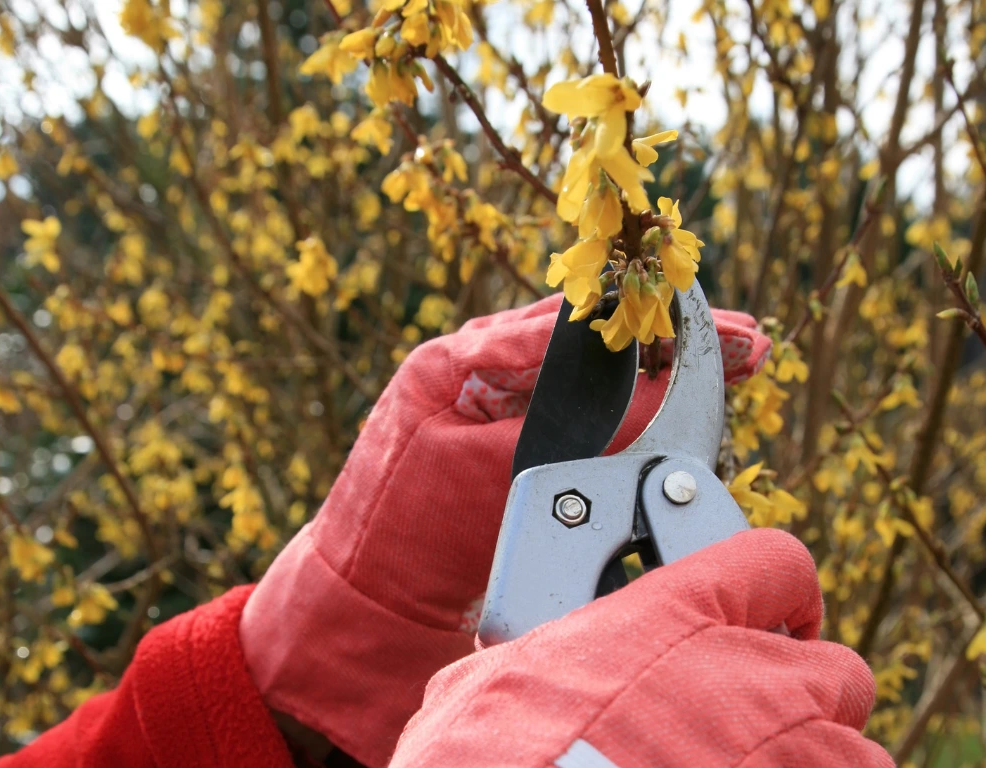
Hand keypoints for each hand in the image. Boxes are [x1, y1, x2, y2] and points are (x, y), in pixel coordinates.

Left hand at [239, 294, 772, 766]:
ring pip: (595, 380)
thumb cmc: (404, 532)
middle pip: (593, 341)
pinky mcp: (515, 452)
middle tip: (748, 343)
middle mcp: (484, 372)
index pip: (572, 322)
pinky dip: (636, 415)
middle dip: (671, 342)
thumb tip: (655, 391)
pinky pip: (586, 421)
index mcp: (464, 358)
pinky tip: (682, 409)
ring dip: (661, 374)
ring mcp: (500, 411)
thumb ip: (569, 428)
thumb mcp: (487, 469)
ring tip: (731, 364)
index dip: (648, 321)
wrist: (370, 601)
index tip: (711, 322)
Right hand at [391, 528, 892, 767]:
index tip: (772, 617)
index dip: (778, 591)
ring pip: (855, 747)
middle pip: (834, 667)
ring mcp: (794, 748)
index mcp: (674, 614)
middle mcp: (750, 672)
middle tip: (755, 725)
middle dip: (803, 698)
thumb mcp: (501, 680)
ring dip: (814, 763)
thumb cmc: (499, 753)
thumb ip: (543, 657)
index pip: (774, 562)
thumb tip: (513, 666)